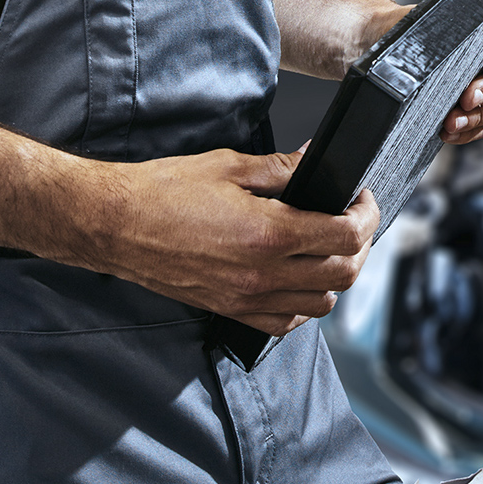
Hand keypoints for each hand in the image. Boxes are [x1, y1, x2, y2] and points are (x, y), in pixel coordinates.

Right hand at [87, 147, 378, 334]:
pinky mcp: (230, 310)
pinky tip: (297, 279)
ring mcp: (246, 298)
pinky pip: (285, 323)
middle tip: (354, 220)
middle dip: (361, 246)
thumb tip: (314, 160)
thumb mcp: (230, 166)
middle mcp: (262, 274)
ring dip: (335, 276)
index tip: (363, 199)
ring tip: (328, 246)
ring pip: (320, 305)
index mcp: (268, 233)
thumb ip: (282, 168)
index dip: (367, 215)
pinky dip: (303, 305)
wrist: (114, 224)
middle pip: (343, 275)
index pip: (346, 236)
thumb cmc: (162, 192)